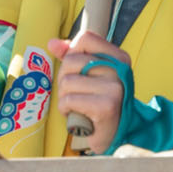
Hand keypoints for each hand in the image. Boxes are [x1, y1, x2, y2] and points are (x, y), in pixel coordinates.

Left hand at [47, 30, 129, 154]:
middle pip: (72, 60)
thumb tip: (52, 43)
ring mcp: (114, 88)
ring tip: (77, 105)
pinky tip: (76, 114)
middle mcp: (120, 70)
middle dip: (64, 78)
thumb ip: (71, 56)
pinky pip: (69, 100)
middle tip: (76, 93)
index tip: (77, 69)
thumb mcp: (89, 74)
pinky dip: (65, 109)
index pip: (86, 38)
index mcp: (119, 58)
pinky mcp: (106, 107)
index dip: (72, 52)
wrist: (113, 133)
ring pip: (67, 81)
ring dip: (64, 96)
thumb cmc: (98, 102)